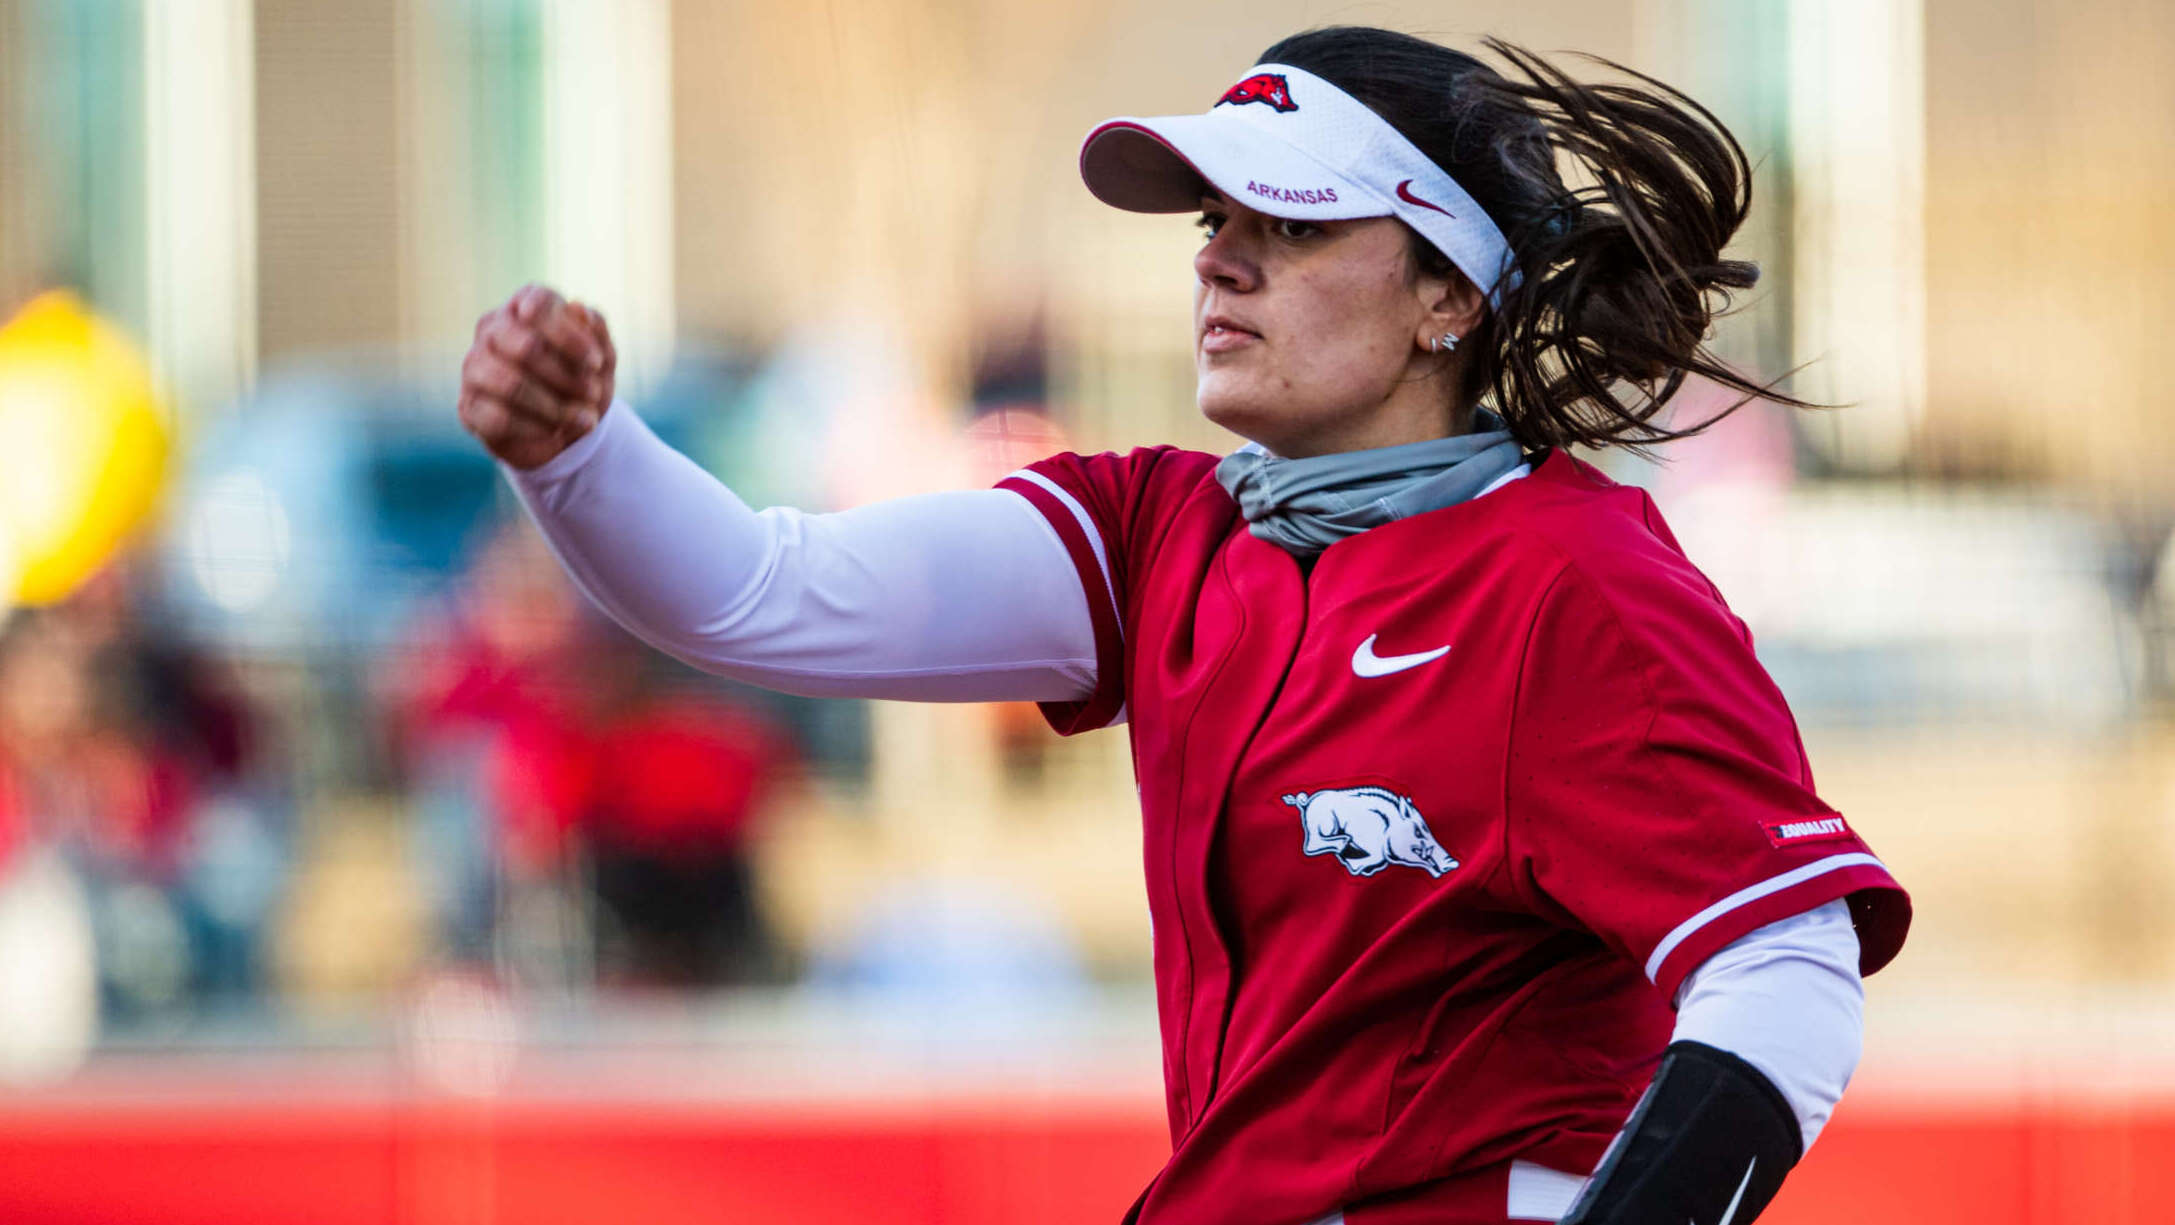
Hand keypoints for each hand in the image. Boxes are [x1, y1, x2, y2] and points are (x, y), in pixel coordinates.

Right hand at [458, 284, 617, 469]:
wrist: (563, 428)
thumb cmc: (581, 381)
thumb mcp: (602, 358)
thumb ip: (597, 331)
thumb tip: (578, 308)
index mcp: (523, 305)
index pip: (538, 304)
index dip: (570, 336)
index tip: (595, 363)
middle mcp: (492, 329)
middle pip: (526, 347)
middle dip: (566, 377)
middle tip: (592, 394)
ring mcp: (475, 366)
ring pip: (511, 384)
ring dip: (555, 408)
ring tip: (583, 420)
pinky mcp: (469, 405)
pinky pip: (500, 418)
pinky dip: (537, 429)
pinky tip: (556, 433)